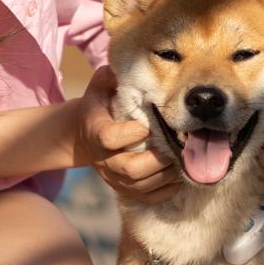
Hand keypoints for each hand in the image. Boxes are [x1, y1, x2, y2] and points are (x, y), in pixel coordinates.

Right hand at [79, 66, 180, 203]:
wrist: (82, 136)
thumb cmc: (98, 107)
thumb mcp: (98, 89)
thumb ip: (108, 79)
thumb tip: (122, 67)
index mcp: (96, 131)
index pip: (109, 138)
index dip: (129, 134)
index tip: (146, 126)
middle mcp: (103, 159)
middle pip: (130, 169)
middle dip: (157, 160)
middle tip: (175, 148)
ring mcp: (113, 177)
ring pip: (141, 186)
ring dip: (165, 175)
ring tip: (181, 161)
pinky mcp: (123, 189)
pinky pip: (147, 197)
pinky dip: (166, 190)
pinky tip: (178, 176)